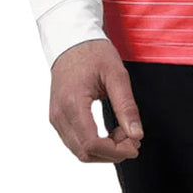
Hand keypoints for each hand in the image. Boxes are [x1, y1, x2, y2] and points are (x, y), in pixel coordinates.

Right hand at [49, 38, 144, 163]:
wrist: (71, 39)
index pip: (91, 144)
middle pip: (84, 153)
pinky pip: (75, 141)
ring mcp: (56, 117)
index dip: (115, 151)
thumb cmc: (93, 52)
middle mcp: (59, 115)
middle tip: (132, 139)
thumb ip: (126, 106)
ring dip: (103, 150)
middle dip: (112, 152)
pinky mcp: (58, 117)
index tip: (135, 144)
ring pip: (79, 151)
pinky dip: (94, 143)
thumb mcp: (116, 74)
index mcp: (73, 103)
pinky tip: (110, 131)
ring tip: (123, 132)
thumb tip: (136, 134)